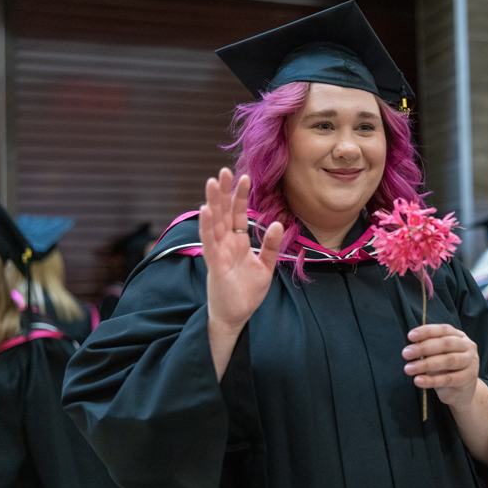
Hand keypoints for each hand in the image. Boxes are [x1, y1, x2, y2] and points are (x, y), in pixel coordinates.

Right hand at [200, 168, 283, 333]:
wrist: (237, 316)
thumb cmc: (247, 292)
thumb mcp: (266, 266)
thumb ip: (272, 246)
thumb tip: (280, 223)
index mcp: (237, 243)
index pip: (237, 214)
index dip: (239, 196)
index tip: (244, 177)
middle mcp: (225, 244)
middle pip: (223, 213)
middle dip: (223, 192)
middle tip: (224, 171)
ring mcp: (218, 252)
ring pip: (214, 223)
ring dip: (213, 202)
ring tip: (212, 182)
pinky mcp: (214, 264)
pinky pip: (209, 242)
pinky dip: (207, 226)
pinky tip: (207, 210)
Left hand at [402, 324, 479, 408]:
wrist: (462, 392)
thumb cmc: (446, 369)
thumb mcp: (437, 356)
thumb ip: (429, 348)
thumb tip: (413, 342)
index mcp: (460, 336)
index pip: (443, 330)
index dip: (426, 331)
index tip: (410, 336)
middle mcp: (468, 347)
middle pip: (445, 344)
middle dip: (423, 347)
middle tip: (405, 353)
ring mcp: (470, 362)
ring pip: (447, 360)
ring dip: (425, 364)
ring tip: (408, 369)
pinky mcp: (468, 379)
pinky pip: (447, 379)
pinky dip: (431, 380)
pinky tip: (418, 380)